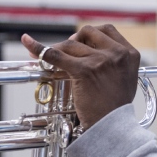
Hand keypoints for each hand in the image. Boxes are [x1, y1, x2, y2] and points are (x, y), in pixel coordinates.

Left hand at [20, 25, 140, 128]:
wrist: (112, 126)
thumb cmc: (116, 108)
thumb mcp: (125, 80)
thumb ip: (114, 64)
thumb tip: (94, 55)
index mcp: (129, 54)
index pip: (108, 30)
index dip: (92, 34)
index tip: (82, 41)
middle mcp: (116, 53)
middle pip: (88, 33)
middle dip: (75, 39)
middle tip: (67, 52)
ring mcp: (99, 60)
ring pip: (71, 45)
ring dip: (59, 50)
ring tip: (51, 59)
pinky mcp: (82, 70)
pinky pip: (54, 54)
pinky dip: (38, 48)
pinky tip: (28, 42)